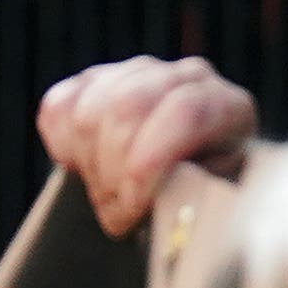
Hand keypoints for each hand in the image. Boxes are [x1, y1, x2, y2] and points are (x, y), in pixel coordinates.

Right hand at [39, 54, 259, 234]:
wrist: (173, 192)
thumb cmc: (197, 204)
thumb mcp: (208, 208)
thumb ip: (193, 197)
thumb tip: (168, 199)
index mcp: (227, 107)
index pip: (186, 112)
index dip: (151, 161)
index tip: (134, 204)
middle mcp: (186, 78)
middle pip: (128, 108)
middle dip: (114, 174)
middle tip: (120, 214)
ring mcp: (137, 74)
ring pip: (89, 112)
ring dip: (91, 169)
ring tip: (110, 197)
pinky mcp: (92, 81)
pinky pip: (59, 109)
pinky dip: (65, 149)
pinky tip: (90, 167)